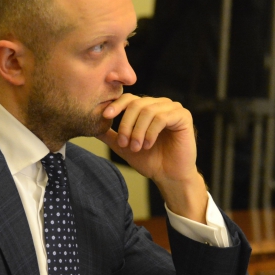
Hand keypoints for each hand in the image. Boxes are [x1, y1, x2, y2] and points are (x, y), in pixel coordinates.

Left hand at [97, 94, 207, 221]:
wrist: (169, 176)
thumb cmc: (150, 161)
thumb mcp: (124, 147)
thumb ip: (110, 135)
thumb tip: (91, 126)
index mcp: (147, 107)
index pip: (128, 99)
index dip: (116, 105)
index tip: (105, 116)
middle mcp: (160, 104)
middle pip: (136, 104)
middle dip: (126, 124)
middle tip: (124, 143)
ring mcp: (173, 108)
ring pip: (148, 111)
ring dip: (138, 131)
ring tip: (136, 147)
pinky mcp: (183, 116)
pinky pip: (162, 118)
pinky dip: (151, 132)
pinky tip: (148, 144)